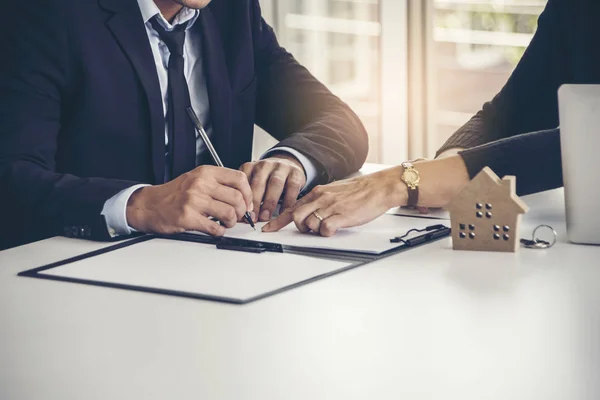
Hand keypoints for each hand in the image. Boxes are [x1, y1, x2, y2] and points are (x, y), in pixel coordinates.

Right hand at [126, 165, 252, 235]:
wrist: (149, 205)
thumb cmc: (174, 194)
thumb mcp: (197, 179)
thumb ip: (219, 184)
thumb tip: (244, 198)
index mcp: (206, 173)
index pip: (239, 178)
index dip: (248, 193)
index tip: (247, 202)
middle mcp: (201, 184)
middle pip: (237, 198)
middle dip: (242, 211)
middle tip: (238, 216)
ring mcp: (194, 200)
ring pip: (229, 213)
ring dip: (231, 223)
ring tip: (225, 223)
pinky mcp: (188, 217)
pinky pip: (215, 228)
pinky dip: (220, 232)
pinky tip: (215, 229)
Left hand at [240, 154, 306, 221]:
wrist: (287, 165)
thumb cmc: (267, 180)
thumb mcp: (253, 183)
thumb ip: (247, 196)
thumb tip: (241, 217)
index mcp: (251, 167)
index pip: (243, 181)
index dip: (242, 198)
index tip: (242, 213)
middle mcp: (265, 165)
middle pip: (258, 182)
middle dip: (255, 202)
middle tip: (253, 217)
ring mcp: (281, 167)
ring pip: (275, 183)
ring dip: (269, 202)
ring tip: (265, 216)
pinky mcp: (295, 172)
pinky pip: (292, 186)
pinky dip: (287, 201)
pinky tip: (283, 212)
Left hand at [263, 167, 405, 236]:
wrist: (378, 187)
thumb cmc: (359, 191)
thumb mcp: (333, 191)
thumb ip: (319, 200)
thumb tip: (307, 212)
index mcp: (317, 193)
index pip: (291, 207)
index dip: (277, 221)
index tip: (268, 229)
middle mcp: (321, 198)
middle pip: (296, 217)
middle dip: (299, 228)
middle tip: (309, 231)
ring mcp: (331, 207)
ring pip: (308, 223)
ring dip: (315, 230)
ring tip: (327, 227)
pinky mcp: (342, 216)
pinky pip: (325, 229)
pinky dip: (327, 233)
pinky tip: (335, 229)